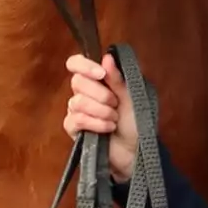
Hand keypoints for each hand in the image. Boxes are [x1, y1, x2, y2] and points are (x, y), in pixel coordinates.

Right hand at [63, 53, 138, 182]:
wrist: (133, 151)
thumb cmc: (133, 122)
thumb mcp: (130, 98)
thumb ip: (117, 79)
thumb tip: (106, 57)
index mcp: (96, 80)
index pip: (76, 63)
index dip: (84, 65)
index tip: (101, 74)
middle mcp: (83, 93)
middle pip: (78, 82)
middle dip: (101, 94)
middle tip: (115, 104)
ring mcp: (76, 110)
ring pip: (78, 101)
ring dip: (102, 111)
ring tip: (114, 119)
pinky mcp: (73, 128)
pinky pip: (77, 119)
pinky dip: (96, 123)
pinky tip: (108, 128)